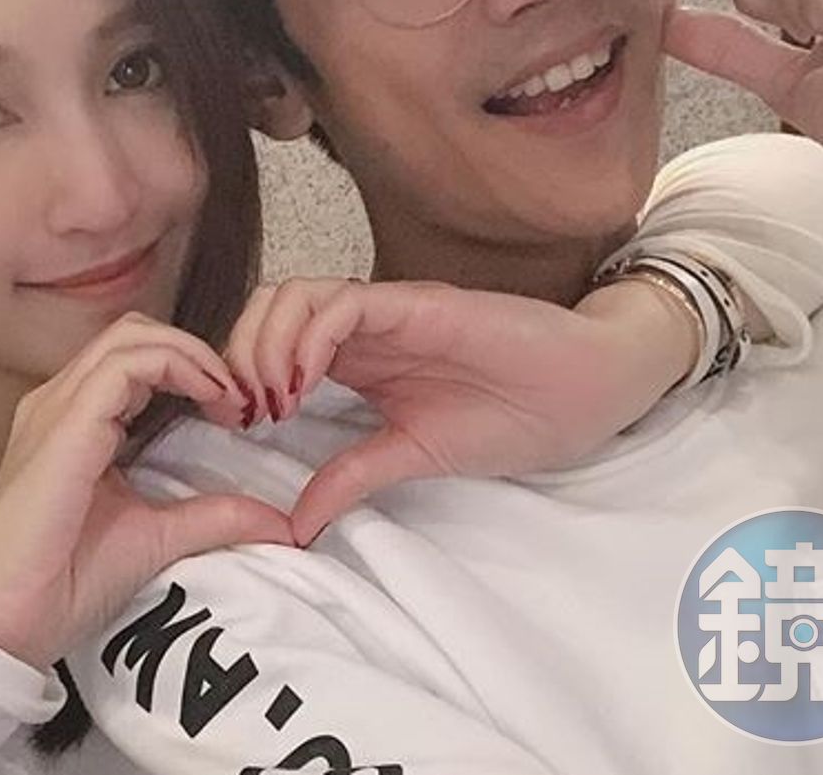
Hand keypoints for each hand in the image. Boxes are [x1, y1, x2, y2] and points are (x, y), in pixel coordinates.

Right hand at [0, 313, 289, 669]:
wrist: (6, 619)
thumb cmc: (62, 582)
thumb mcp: (156, 538)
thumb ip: (211, 518)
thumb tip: (278, 522)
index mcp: (73, 420)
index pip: (135, 357)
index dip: (192, 367)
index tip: (236, 409)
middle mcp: (58, 402)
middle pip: (134, 333)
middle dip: (195, 352)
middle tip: (239, 396)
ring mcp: (55, 407)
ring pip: (130, 336)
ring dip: (190, 353)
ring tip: (229, 394)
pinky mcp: (63, 424)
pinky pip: (123, 366)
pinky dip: (174, 365)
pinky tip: (208, 396)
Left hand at [224, 279, 689, 545]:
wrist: (586, 389)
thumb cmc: (511, 416)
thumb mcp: (412, 457)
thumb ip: (351, 478)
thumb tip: (294, 526)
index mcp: (354, 358)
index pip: (268, 342)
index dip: (239, 376)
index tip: (238, 428)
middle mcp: (360, 327)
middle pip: (266, 310)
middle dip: (236, 356)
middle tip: (244, 412)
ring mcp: (386, 310)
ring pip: (293, 296)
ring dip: (264, 345)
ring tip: (273, 401)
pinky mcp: (417, 304)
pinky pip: (344, 305)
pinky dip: (308, 338)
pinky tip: (305, 384)